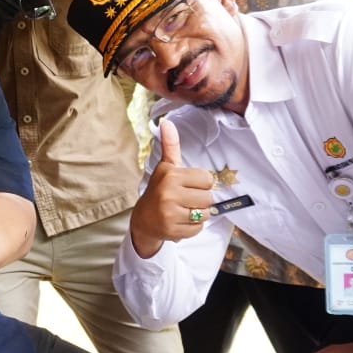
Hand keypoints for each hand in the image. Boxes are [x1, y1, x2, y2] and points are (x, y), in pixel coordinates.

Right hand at [129, 118, 215, 257]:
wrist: (143, 219)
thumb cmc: (159, 190)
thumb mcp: (166, 167)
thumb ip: (170, 145)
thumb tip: (166, 121)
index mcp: (171, 175)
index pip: (207, 179)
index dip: (201, 183)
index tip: (188, 185)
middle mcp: (169, 193)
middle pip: (208, 198)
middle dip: (201, 200)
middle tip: (186, 200)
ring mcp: (170, 213)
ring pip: (205, 214)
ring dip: (198, 214)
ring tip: (184, 211)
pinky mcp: (173, 230)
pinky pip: (198, 229)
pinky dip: (193, 227)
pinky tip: (180, 221)